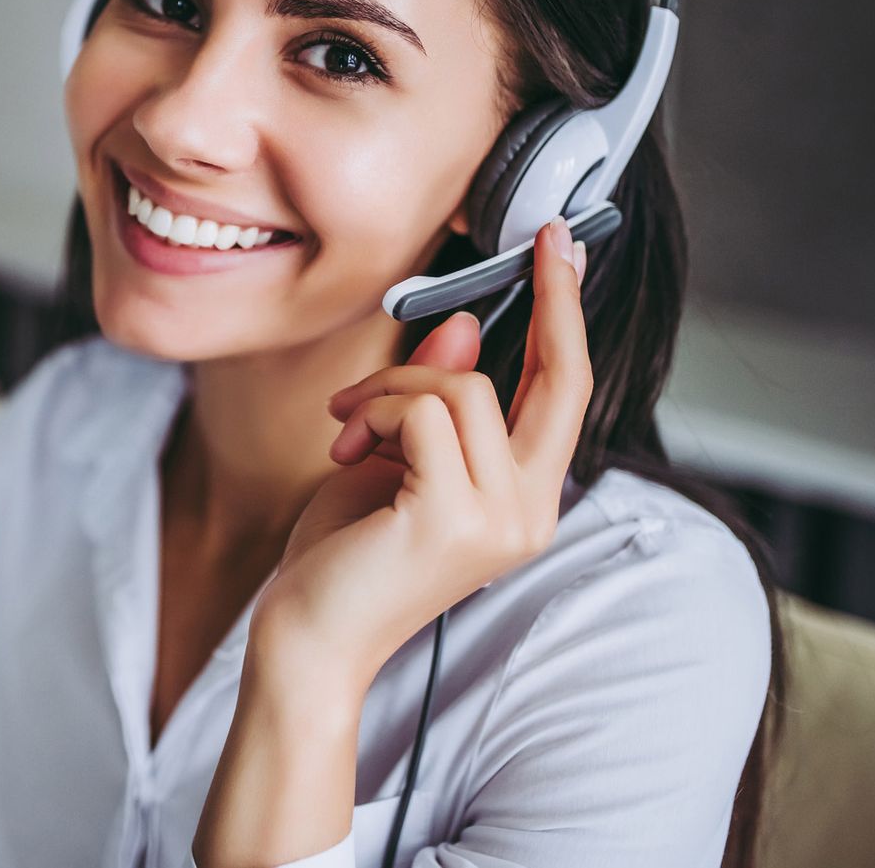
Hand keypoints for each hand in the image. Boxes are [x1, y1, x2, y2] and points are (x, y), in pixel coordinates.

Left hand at [251, 217, 592, 690]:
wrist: (306, 635)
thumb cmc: (344, 555)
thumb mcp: (392, 456)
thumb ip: (434, 400)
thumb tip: (468, 326)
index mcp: (524, 500)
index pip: (567, 396)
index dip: (568, 318)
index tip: (563, 250)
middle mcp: (530, 513)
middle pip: (561, 381)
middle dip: (555, 300)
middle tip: (540, 239)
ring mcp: (500, 520)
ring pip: (463, 386)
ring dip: (390, 389)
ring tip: (346, 427)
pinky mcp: (455, 517)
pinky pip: (423, 411)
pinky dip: (375, 411)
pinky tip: (344, 448)